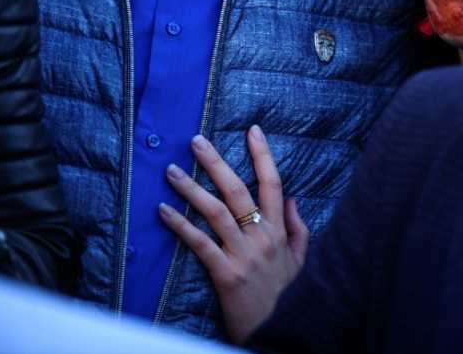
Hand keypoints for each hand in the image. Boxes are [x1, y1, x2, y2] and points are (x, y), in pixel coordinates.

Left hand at [159, 125, 308, 344]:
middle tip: (195, 141)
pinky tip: (163, 211)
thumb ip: (298, 228)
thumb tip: (291, 199)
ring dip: (191, 188)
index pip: (273, 184)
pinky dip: (181, 225)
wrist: (280, 332)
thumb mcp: (300, 260)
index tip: (252, 130)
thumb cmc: (288, 297)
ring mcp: (244, 254)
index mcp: (280, 231)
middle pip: (239, 190)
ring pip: (216, 212)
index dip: (263, 155)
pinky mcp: (226, 274)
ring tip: (171, 171)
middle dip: (216, 162)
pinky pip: (200, 244)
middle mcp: (263, 237)